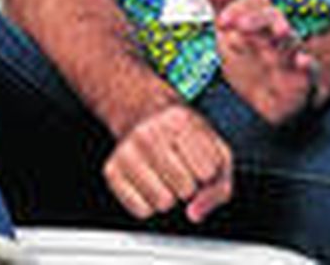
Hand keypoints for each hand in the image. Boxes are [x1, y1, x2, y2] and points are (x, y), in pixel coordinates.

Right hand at [103, 102, 232, 223]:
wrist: (145, 115)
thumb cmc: (186, 137)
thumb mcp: (215, 149)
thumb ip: (218, 187)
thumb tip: (194, 214)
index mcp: (181, 121)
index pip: (207, 172)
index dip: (208, 174)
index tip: (202, 162)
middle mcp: (150, 133)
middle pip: (185, 189)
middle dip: (190, 187)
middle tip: (184, 170)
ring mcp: (128, 151)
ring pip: (163, 202)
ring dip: (171, 198)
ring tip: (168, 178)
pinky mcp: (111, 170)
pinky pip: (141, 210)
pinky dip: (151, 205)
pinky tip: (152, 185)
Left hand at [206, 0, 318, 125]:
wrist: (265, 99)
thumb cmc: (249, 60)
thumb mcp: (229, 33)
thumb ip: (222, 4)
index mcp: (260, 19)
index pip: (255, 2)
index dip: (239, 8)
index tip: (222, 21)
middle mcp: (277, 32)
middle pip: (272, 18)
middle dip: (258, 19)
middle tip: (239, 26)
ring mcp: (291, 53)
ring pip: (290, 41)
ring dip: (285, 36)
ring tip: (280, 32)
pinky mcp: (302, 77)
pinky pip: (310, 69)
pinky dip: (308, 65)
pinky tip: (302, 62)